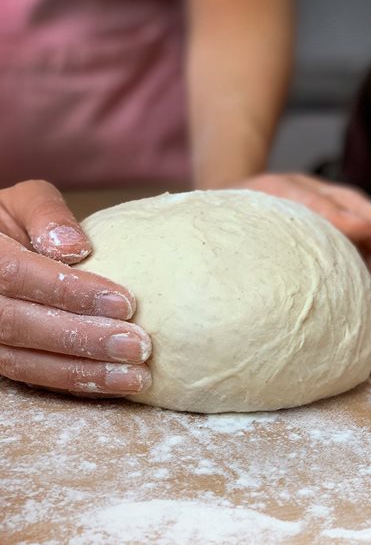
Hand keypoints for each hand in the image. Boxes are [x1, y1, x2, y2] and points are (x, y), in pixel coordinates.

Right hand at [0, 180, 151, 395]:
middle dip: (84, 339)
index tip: (125, 302)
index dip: (71, 291)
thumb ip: (45, 214)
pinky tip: (115, 385)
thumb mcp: (22, 203)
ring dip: (85, 373)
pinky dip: (75, 384)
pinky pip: (32, 376)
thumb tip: (75, 248)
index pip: (17, 274)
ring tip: (135, 377)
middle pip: (21, 326)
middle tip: (139, 346)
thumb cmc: (14, 224)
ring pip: (25, 362)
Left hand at [240, 173, 370, 359]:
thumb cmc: (261, 199)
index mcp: (354, 211)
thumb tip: (362, 227)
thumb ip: (320, 205)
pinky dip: (368, 330)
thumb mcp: (285, 191)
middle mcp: (359, 240)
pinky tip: (369, 350)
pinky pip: (359, 309)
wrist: (236, 218)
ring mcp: (349, 266)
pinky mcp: (336, 288)